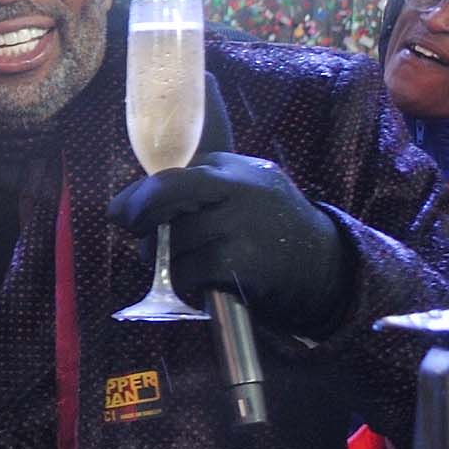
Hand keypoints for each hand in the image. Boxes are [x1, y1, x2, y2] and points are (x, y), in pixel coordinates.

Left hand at [106, 153, 351, 334]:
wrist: (325, 266)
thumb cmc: (270, 229)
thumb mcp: (244, 193)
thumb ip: (197, 190)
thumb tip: (126, 206)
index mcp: (234, 168)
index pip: (171, 174)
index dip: (138, 196)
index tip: (123, 213)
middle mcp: (238, 188)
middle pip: (163, 196)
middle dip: (139, 217)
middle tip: (137, 233)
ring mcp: (239, 223)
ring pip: (171, 241)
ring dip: (163, 259)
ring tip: (183, 263)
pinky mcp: (239, 260)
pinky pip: (186, 271)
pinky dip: (184, 280)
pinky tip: (201, 279)